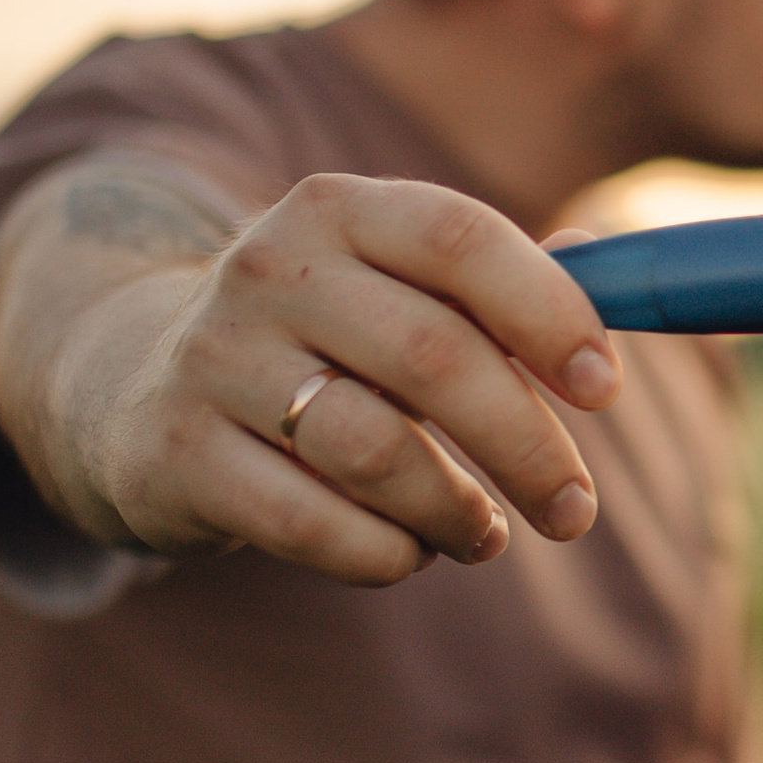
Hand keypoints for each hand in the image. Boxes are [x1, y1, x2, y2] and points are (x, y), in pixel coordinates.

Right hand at [0, 168, 622, 585]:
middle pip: (432, 358)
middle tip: (574, 511)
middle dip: (526, 447)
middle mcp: (270, 268)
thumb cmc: (323, 338)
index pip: (462, 240)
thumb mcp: (397, 284)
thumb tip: (625, 277)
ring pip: (375, 451)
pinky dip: (383, 553)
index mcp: (340, 208)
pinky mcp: (178, 454)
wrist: (137, 383)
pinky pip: (312, 523)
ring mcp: (214, 360)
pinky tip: (408, 551)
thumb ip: (506, 285)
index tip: (605, 391)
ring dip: (456, 511)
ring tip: (485, 536)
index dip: (548, 315)